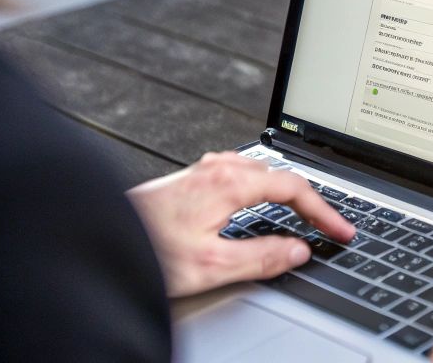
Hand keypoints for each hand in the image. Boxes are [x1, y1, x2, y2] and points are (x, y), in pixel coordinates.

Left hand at [126, 151, 355, 297]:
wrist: (91, 237)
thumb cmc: (142, 249)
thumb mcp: (210, 265)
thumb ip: (261, 257)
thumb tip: (297, 251)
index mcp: (230, 182)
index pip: (295, 189)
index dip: (325, 212)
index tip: (342, 231)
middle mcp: (219, 168)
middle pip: (282, 177)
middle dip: (311, 202)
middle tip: (329, 226)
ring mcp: (203, 170)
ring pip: (261, 175)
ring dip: (287, 195)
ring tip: (302, 216)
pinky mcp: (190, 179)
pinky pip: (241, 177)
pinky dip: (263, 192)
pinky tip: (259, 207)